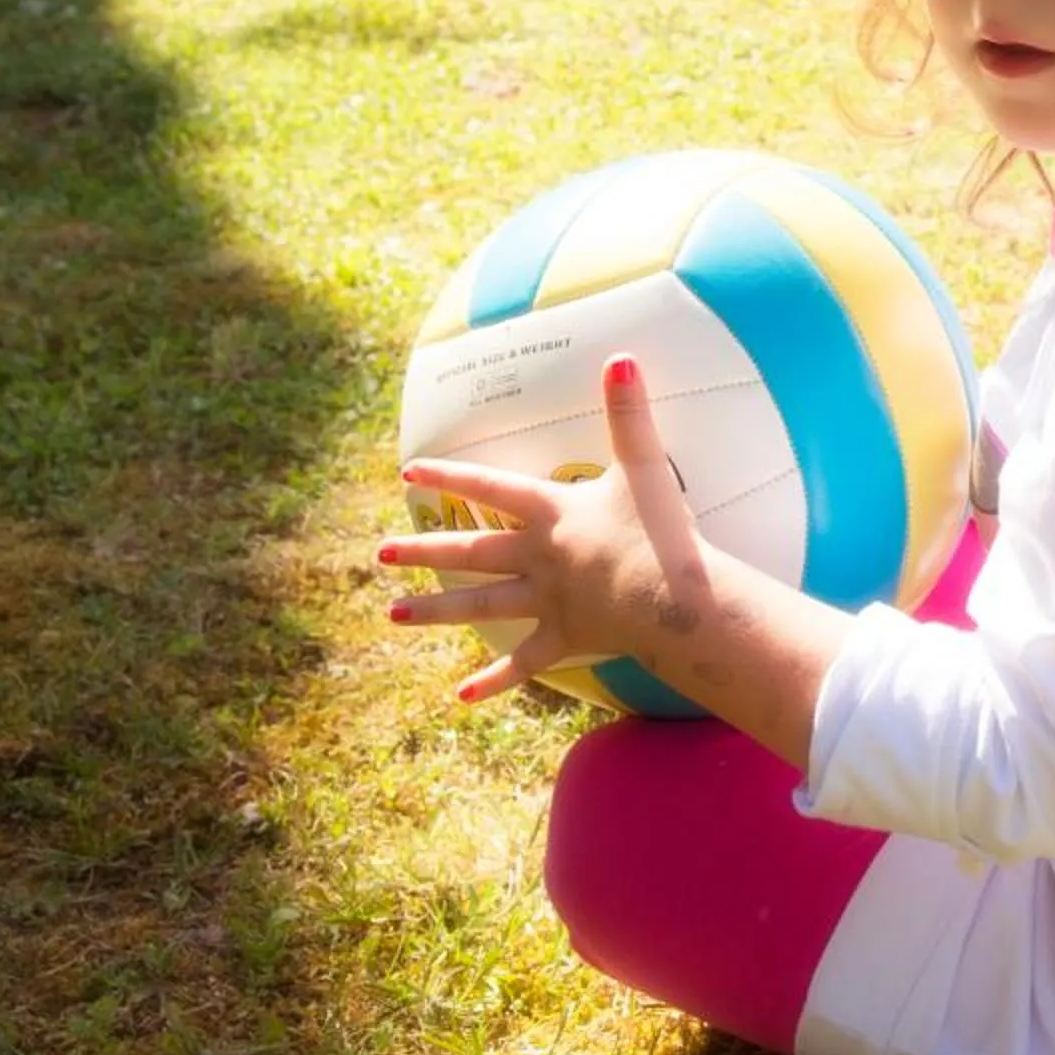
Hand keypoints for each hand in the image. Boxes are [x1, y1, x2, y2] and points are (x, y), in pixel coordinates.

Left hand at [380, 355, 711, 702]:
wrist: (674, 601)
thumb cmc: (661, 530)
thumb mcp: (644, 466)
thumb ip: (630, 413)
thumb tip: (622, 358)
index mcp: (551, 514)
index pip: (489, 489)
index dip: (449, 478)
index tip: (409, 473)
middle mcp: (539, 558)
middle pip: (472, 552)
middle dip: (424, 551)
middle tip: (380, 554)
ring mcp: (548, 602)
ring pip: (481, 606)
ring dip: (436, 611)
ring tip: (394, 614)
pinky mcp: (565, 639)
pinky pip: (523, 664)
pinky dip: (494, 681)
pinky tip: (461, 696)